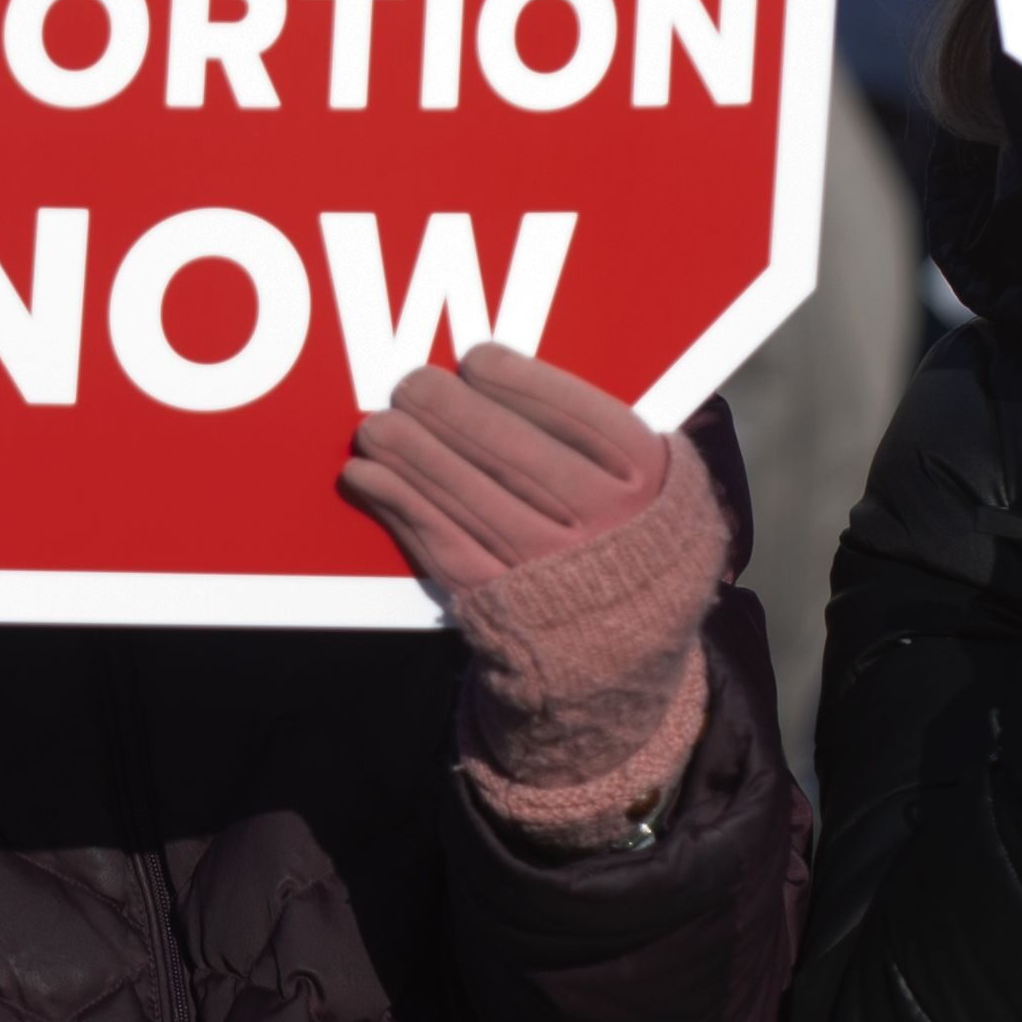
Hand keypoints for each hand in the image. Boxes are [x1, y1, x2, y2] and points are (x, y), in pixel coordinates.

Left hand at [344, 350, 722, 851]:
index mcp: (654, 488)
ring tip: (377, 427)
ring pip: (474, 503)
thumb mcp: (654, 491)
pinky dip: (399, 509)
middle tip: (411, 384)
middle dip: (455, 415)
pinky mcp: (499, 612)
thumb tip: (528, 372)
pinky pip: (443, 549)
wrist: (619, 663)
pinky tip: (367, 478)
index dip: (524, 385)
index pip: (587, 422)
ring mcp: (552, 578)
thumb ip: (610, 436)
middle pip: (521, 460)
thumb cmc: (624, 546)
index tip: (477, 358)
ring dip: (414, 458)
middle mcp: (608, 534)